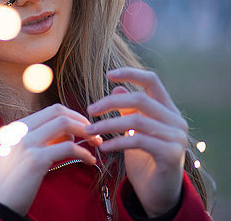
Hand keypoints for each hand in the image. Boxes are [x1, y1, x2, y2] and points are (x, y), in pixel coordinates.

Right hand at [0, 103, 101, 214]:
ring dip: (86, 132)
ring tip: (95, 144)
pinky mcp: (35, 159)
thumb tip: (67, 133)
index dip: (73, 115)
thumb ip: (38, 139)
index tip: (84, 127)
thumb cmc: (12, 181)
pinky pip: (68, 148)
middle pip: (59, 112)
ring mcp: (27, 143)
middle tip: (94, 133)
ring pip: (64, 124)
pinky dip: (83, 153)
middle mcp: (21, 130)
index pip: (51, 110)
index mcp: (17, 127)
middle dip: (81, 120)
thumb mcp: (19, 152)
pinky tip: (89, 160)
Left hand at [86, 67, 187, 216]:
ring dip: (107, 124)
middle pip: (140, 99)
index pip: (152, 81)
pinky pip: (138, 141)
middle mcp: (176, 120)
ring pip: (136, 120)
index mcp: (168, 109)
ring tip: (89, 131)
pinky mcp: (170, 154)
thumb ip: (129, 110)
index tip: (108, 74)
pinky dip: (116, 142)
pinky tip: (103, 147)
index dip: (130, 73)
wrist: (158, 192)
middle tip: (89, 110)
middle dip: (110, 103)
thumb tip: (117, 88)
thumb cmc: (145, 158)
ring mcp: (176, 137)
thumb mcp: (135, 131)